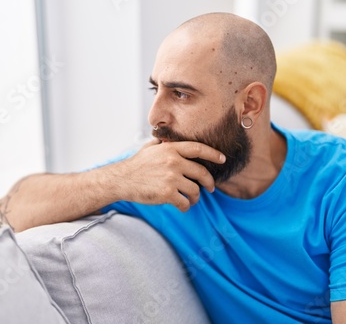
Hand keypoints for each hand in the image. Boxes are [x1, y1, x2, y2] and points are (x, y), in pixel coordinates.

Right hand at [111, 138, 225, 210]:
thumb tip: (170, 138)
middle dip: (209, 182)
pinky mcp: (167, 193)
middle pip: (201, 172)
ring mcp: (171, 178)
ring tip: (192, 200)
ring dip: (195, 197)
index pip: (198, 149)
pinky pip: (185, 202)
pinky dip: (186, 206)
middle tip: (211, 188)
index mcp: (170, 149)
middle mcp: (173, 162)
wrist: (122, 180)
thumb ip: (163, 144)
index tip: (223, 159)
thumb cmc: (136, 165)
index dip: (213, 154)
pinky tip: (183, 206)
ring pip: (195, 190)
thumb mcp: (150, 148)